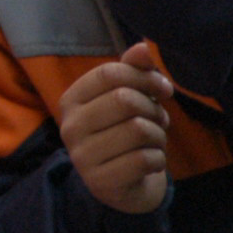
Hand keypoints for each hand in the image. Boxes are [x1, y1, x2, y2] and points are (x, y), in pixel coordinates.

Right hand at [61, 42, 174, 214]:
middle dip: (153, 108)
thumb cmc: (123, 131)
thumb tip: (143, 47)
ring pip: (138, 130)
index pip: (109, 73)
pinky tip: (151, 160)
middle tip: (159, 118)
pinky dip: (158, 158)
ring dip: (158, 135)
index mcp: (71, 100)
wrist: (119, 185)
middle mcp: (69, 127)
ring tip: (155, 139)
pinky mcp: (100, 182)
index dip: (145, 76)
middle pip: (125, 100)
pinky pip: (144, 159)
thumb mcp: (127, 97)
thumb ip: (133, 70)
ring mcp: (82, 157)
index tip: (162, 88)